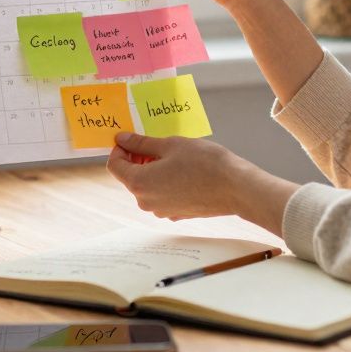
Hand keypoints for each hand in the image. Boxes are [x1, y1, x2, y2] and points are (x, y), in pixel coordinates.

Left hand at [106, 132, 299, 234]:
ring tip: (174, 156)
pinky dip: (166, 182)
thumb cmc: (205, 163)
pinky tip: (184, 171)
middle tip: (157, 143)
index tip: (132, 138)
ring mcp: (161, 210)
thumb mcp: (170, 144)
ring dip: (153, 170)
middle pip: (130, 176)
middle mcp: (145, 201)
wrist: (235, 188)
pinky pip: (162, 195)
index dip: (120, 148)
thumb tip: (122, 139)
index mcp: (139, 183)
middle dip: (138, 159)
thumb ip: (142, 143)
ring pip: (147, 186)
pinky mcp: (176, 213)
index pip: (115, 165)